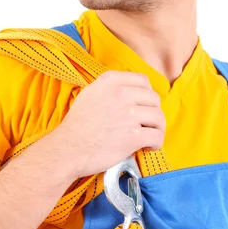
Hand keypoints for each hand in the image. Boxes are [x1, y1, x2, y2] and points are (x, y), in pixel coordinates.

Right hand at [51, 70, 165, 177]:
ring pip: (159, 117)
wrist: (68, 148)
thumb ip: (109, 87)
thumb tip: (128, 89)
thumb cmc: (77, 125)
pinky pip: (157, 136)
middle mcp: (122, 94)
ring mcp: (129, 114)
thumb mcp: (89, 94)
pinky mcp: (133, 136)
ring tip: (149, 135)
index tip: (143, 104)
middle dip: (153, 111)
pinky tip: (148, 147)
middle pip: (154, 98)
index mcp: (111, 81)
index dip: (147, 93)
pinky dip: (156, 143)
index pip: (143, 80)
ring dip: (157, 128)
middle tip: (146, 123)